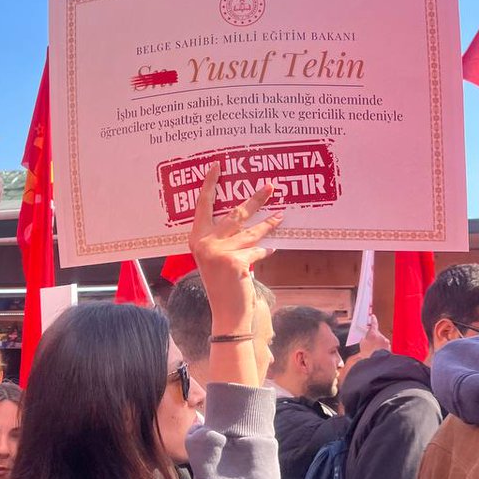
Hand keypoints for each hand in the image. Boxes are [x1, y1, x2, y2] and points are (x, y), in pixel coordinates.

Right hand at [189, 164, 282, 385]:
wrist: (227, 314)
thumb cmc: (223, 285)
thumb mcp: (216, 258)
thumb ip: (224, 238)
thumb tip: (244, 215)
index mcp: (196, 238)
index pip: (202, 204)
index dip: (210, 182)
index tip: (218, 164)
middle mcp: (204, 242)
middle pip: (234, 212)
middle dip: (256, 198)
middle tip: (272, 185)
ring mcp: (219, 251)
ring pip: (251, 231)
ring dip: (269, 223)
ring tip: (282, 215)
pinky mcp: (235, 261)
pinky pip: (257, 250)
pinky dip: (264, 251)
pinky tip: (270, 251)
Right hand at [359, 315, 390, 358]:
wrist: (376, 362)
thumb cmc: (368, 353)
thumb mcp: (362, 344)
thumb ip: (364, 338)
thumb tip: (364, 338)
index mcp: (374, 333)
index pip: (374, 324)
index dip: (373, 320)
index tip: (373, 317)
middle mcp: (381, 337)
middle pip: (378, 335)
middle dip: (374, 338)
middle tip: (370, 344)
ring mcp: (386, 343)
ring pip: (382, 342)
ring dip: (378, 345)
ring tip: (373, 351)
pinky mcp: (389, 348)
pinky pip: (385, 347)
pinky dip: (382, 349)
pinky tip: (377, 354)